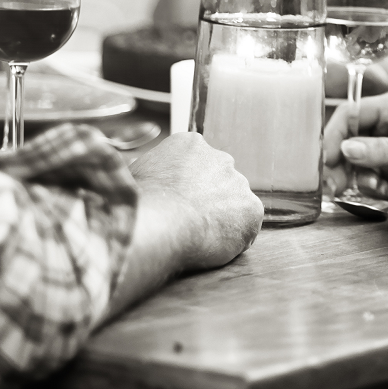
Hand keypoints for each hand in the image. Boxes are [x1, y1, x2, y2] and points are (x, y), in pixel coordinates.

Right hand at [128, 133, 261, 270]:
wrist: (162, 224)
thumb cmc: (141, 203)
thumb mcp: (135, 175)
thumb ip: (149, 172)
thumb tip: (143, 176)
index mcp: (190, 144)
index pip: (194, 163)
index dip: (186, 186)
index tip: (176, 201)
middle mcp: (220, 158)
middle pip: (217, 180)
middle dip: (206, 199)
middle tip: (188, 220)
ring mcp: (239, 183)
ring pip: (233, 203)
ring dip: (221, 218)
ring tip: (198, 235)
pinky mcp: (252, 209)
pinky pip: (246, 226)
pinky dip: (234, 237)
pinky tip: (213, 244)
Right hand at [323, 89, 387, 197]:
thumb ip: (383, 150)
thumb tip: (346, 149)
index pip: (350, 113)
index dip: (334, 135)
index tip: (327, 161)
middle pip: (347, 139)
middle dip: (342, 164)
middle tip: (339, 187)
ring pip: (355, 161)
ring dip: (359, 179)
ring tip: (377, 189)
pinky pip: (368, 176)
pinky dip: (371, 187)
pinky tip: (386, 192)